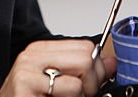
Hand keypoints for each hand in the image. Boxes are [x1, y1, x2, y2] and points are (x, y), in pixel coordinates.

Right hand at [0, 39, 115, 96]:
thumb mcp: (55, 83)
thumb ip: (82, 71)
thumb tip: (111, 63)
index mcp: (40, 50)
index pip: (85, 47)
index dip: (96, 69)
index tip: (90, 85)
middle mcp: (32, 57)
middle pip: (86, 58)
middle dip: (92, 83)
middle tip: (80, 96)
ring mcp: (27, 72)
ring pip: (79, 77)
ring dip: (80, 96)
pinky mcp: (26, 87)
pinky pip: (69, 91)